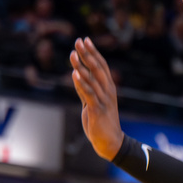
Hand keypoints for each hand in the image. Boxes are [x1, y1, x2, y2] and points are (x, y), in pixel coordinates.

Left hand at [70, 37, 124, 160]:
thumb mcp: (92, 102)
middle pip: (98, 68)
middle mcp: (108, 91)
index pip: (102, 65)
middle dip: (87, 53)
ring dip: (81, 65)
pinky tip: (74, 74)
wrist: (110, 143)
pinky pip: (88, 93)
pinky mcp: (97, 109)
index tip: (85, 39)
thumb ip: (85, 89)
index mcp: (108, 87)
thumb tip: (77, 74)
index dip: (93, 52)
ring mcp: (103, 99)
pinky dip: (81, 83)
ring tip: (72, 54)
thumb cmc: (101, 122)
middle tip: (79, 40)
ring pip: (92, 79)